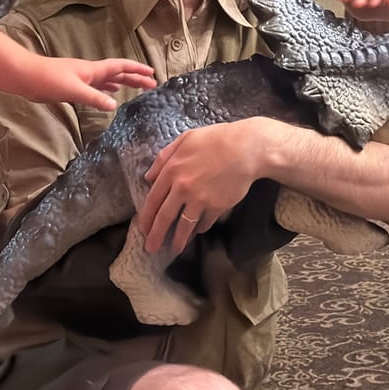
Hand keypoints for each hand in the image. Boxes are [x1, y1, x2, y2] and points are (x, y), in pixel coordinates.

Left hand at [19, 55, 155, 111]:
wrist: (27, 77)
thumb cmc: (49, 79)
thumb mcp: (74, 90)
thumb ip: (94, 98)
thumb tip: (115, 105)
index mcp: (93, 70)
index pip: (121, 67)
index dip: (137, 69)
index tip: (152, 73)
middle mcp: (90, 73)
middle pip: (118, 74)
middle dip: (135, 78)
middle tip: (151, 84)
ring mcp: (82, 79)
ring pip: (108, 80)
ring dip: (123, 83)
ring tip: (136, 88)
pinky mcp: (73, 87)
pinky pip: (97, 87)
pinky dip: (107, 90)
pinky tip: (110, 94)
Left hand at [136, 121, 270, 253]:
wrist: (246, 148)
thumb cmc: (215, 139)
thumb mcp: (185, 140)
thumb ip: (163, 157)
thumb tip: (149, 177)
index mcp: (171, 170)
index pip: (152, 200)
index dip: (146, 217)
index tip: (142, 229)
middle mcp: (182, 188)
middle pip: (164, 218)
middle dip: (155, 236)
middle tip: (150, 249)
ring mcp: (200, 199)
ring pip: (184, 226)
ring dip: (178, 241)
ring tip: (174, 250)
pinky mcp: (216, 207)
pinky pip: (204, 223)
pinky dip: (199, 229)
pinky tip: (197, 231)